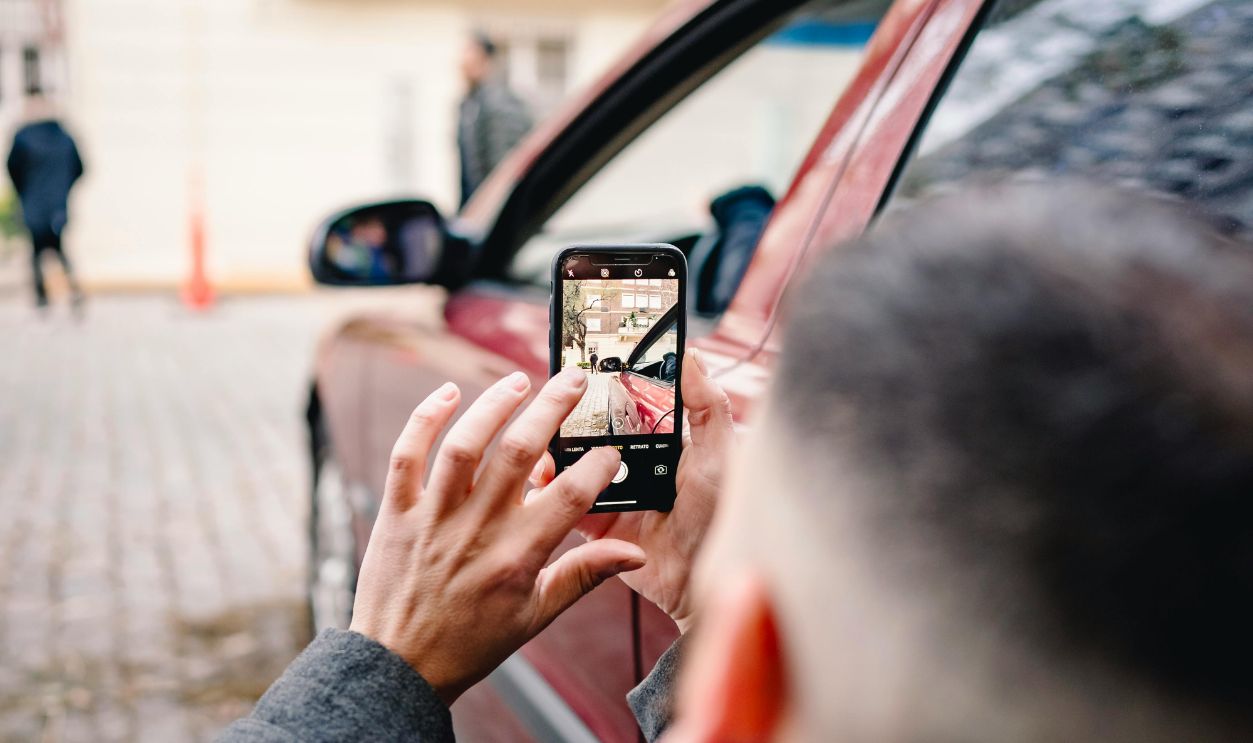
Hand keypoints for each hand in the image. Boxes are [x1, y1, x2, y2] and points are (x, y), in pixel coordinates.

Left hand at [350, 368, 646, 704]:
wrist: (398, 666)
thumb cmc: (471, 642)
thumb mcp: (536, 615)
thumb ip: (585, 575)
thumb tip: (634, 554)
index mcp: (518, 556)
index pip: (570, 497)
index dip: (597, 467)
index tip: (611, 451)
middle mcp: (477, 529)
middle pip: (520, 453)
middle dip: (553, 408)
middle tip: (575, 380)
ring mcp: (433, 517)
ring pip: (465, 445)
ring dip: (494, 405)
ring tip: (520, 380)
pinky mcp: (398, 512)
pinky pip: (407, 455)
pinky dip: (425, 419)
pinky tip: (449, 393)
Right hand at [531, 349, 732, 633]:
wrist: (701, 581)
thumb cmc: (721, 517)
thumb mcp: (720, 455)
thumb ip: (708, 407)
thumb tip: (692, 355)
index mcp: (664, 441)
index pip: (630, 405)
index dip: (607, 387)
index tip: (584, 366)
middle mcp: (635, 463)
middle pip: (595, 431)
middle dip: (570, 419)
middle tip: (550, 402)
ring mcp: (613, 493)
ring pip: (574, 464)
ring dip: (554, 453)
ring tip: (541, 442)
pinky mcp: (596, 524)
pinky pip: (565, 503)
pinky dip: (549, 492)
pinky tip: (539, 481)